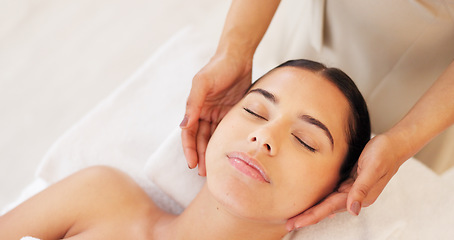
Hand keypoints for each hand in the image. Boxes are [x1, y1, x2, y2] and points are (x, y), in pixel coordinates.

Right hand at [180, 53, 251, 175]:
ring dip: (212, 153)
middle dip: (200, 156)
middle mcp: (205, 113)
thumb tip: (183, 126)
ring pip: (213, 138)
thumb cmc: (217, 68)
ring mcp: (218, 114)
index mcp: (195, 108)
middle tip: (204, 174)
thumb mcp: (202, 83)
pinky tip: (229, 155)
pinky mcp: (232, 113)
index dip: (189, 149)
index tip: (191, 164)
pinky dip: (226, 143)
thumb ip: (193, 104)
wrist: (238, 57)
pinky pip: (227, 132)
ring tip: (215, 169)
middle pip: (200, 139)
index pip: (189, 133)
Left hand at [286, 133, 405, 230]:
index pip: (329, 208)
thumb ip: (362, 188)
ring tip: (296, 217)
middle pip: (325, 209)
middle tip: (288, 224)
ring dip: (312, 210)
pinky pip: (332, 193)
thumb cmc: (384, 153)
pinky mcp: (350, 181)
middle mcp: (354, 195)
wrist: (394, 144)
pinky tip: (314, 204)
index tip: (296, 222)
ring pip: (327, 202)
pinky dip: (321, 200)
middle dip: (307, 217)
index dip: (312, 216)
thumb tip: (353, 210)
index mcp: (358, 195)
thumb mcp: (373, 168)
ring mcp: (351, 189)